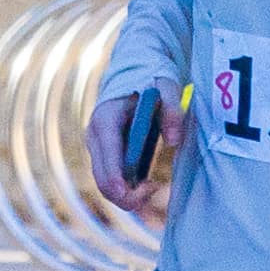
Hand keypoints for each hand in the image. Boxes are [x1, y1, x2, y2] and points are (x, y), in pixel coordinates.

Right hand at [86, 86, 180, 222]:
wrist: (134, 76)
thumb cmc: (151, 82)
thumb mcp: (167, 89)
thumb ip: (172, 110)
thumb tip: (174, 141)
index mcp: (106, 120)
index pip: (108, 157)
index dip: (119, 181)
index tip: (141, 193)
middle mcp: (95, 136)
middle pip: (103, 179)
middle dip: (127, 195)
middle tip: (155, 189)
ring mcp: (96, 148)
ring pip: (105, 185)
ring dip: (128, 195)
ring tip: (154, 186)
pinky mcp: (103, 155)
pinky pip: (110, 181)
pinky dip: (127, 189)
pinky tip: (148, 184)